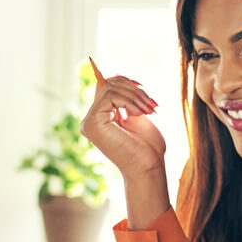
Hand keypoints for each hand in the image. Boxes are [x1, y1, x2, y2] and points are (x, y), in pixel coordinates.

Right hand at [81, 58, 166, 181]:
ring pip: (109, 88)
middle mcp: (90, 120)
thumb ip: (125, 99)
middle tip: (152, 104)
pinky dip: (129, 101)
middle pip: (108, 85)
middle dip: (133, 89)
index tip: (143, 88)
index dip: (124, 82)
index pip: (105, 87)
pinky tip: (139, 113)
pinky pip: (109, 96)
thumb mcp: (137, 115)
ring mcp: (89, 122)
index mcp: (100, 118)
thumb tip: (116, 75)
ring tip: (149, 109)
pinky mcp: (92, 123)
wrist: (149, 167)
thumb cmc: (147, 147)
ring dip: (135, 96)